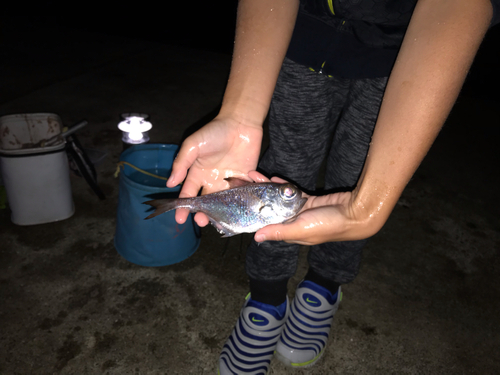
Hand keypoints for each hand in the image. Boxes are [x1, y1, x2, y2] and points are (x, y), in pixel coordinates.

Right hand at [167, 116, 262, 224]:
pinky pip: (241, 197)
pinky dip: (239, 205)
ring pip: (223, 204)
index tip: (180, 218)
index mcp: (197, 173)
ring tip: (216, 221)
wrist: (241, 123)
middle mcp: (212, 181)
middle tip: (200, 221)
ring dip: (219, 214)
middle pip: (205, 203)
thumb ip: (182, 163)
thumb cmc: (215, 131)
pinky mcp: (245, 181)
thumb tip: (170, 183)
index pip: (188, 194)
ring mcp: (229, 183)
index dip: (183, 207)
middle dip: (201, 214)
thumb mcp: (193, 145)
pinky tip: (236, 213)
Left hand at [248, 172, 373, 244]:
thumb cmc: (329, 225)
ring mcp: (301, 210)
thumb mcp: (301, 229)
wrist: (355, 213)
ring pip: (278, 198)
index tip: (241, 203)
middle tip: (245, 182)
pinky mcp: (309, 199)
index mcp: (290, 233)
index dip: (253, 215)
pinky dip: (282, 185)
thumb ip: (279, 232)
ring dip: (267, 188)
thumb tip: (256, 238)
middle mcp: (293, 222)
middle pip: (270, 209)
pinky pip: (292, 192)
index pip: (267, 225)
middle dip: (257, 196)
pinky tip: (272, 178)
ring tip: (254, 176)